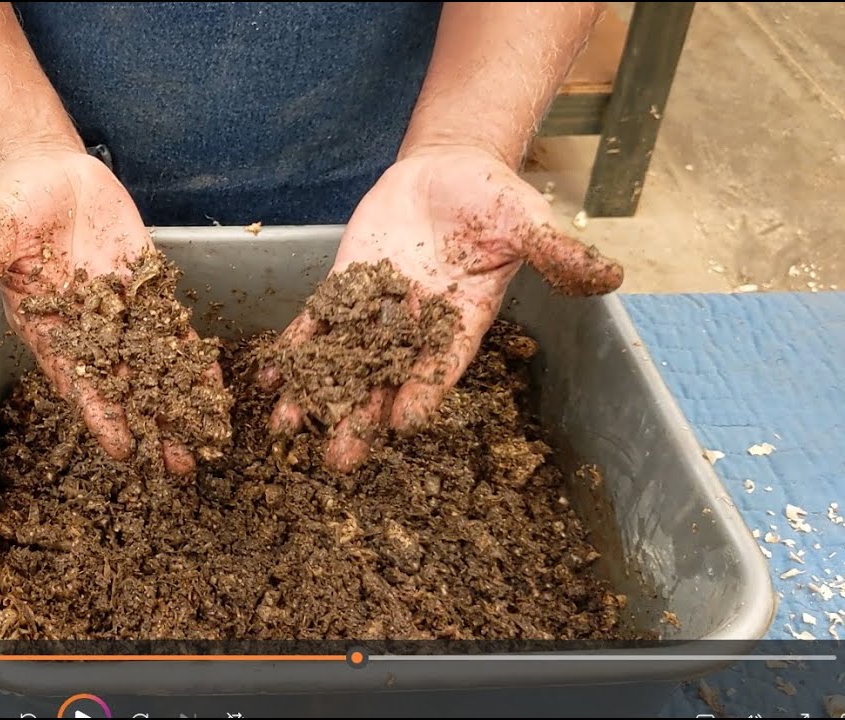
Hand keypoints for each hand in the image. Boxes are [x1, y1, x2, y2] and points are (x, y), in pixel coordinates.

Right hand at [0, 148, 222, 474]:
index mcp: (47, 329)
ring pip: (154, 363)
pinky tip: (215, 384)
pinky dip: (192, 354)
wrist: (46, 173)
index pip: (77, 382)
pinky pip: (172, 326)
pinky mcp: (144, 285)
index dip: (100, 415)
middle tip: (180, 466)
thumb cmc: (12, 206)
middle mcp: (86, 330)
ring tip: (207, 436)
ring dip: (178, 399)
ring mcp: (119, 310)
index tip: (122, 449)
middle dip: (151, 423)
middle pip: (124, 385)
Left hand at [260, 144, 623, 471]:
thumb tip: (608, 274)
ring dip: (316, 391)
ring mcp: (375, 308)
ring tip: (288, 425)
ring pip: (343, 358)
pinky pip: (317, 322)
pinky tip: (272, 373)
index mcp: (461, 320)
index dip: (423, 390)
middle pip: (384, 378)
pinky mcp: (345, 286)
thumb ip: (554, 251)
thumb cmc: (493, 199)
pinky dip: (296, 346)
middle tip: (337, 458)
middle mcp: (415, 325)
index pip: (440, 363)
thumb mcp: (527, 219)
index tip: (405, 421)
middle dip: (359, 415)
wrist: (449, 170)